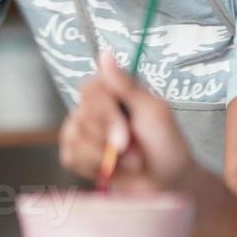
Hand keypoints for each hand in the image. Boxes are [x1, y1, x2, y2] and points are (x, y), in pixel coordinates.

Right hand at [59, 51, 194, 190]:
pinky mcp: (75, 154)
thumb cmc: (166, 145)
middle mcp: (93, 107)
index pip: (90, 90)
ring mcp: (81, 131)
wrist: (166, 183)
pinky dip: (93, 167)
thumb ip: (125, 85)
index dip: (105, 114)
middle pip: (81, 115)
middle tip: (133, 150)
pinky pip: (70, 156)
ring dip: (105, 157)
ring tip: (128, 162)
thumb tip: (105, 53)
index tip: (125, 135)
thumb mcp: (152, 111)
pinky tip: (110, 169)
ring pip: (74, 137)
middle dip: (109, 140)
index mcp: (112, 92)